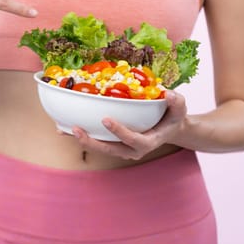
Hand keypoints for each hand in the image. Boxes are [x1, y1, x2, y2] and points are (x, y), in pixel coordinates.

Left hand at [71, 90, 187, 159]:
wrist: (168, 129)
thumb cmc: (172, 117)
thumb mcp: (179, 109)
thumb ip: (177, 103)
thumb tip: (170, 94)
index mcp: (147, 142)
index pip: (133, 140)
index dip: (119, 131)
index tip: (106, 119)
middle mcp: (132, 150)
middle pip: (109, 149)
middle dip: (92, 142)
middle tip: (76, 130)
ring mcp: (121, 149)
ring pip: (99, 147)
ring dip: (82, 140)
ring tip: (64, 130)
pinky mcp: (112, 144)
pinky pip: (96, 141)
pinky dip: (81, 136)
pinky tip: (63, 128)